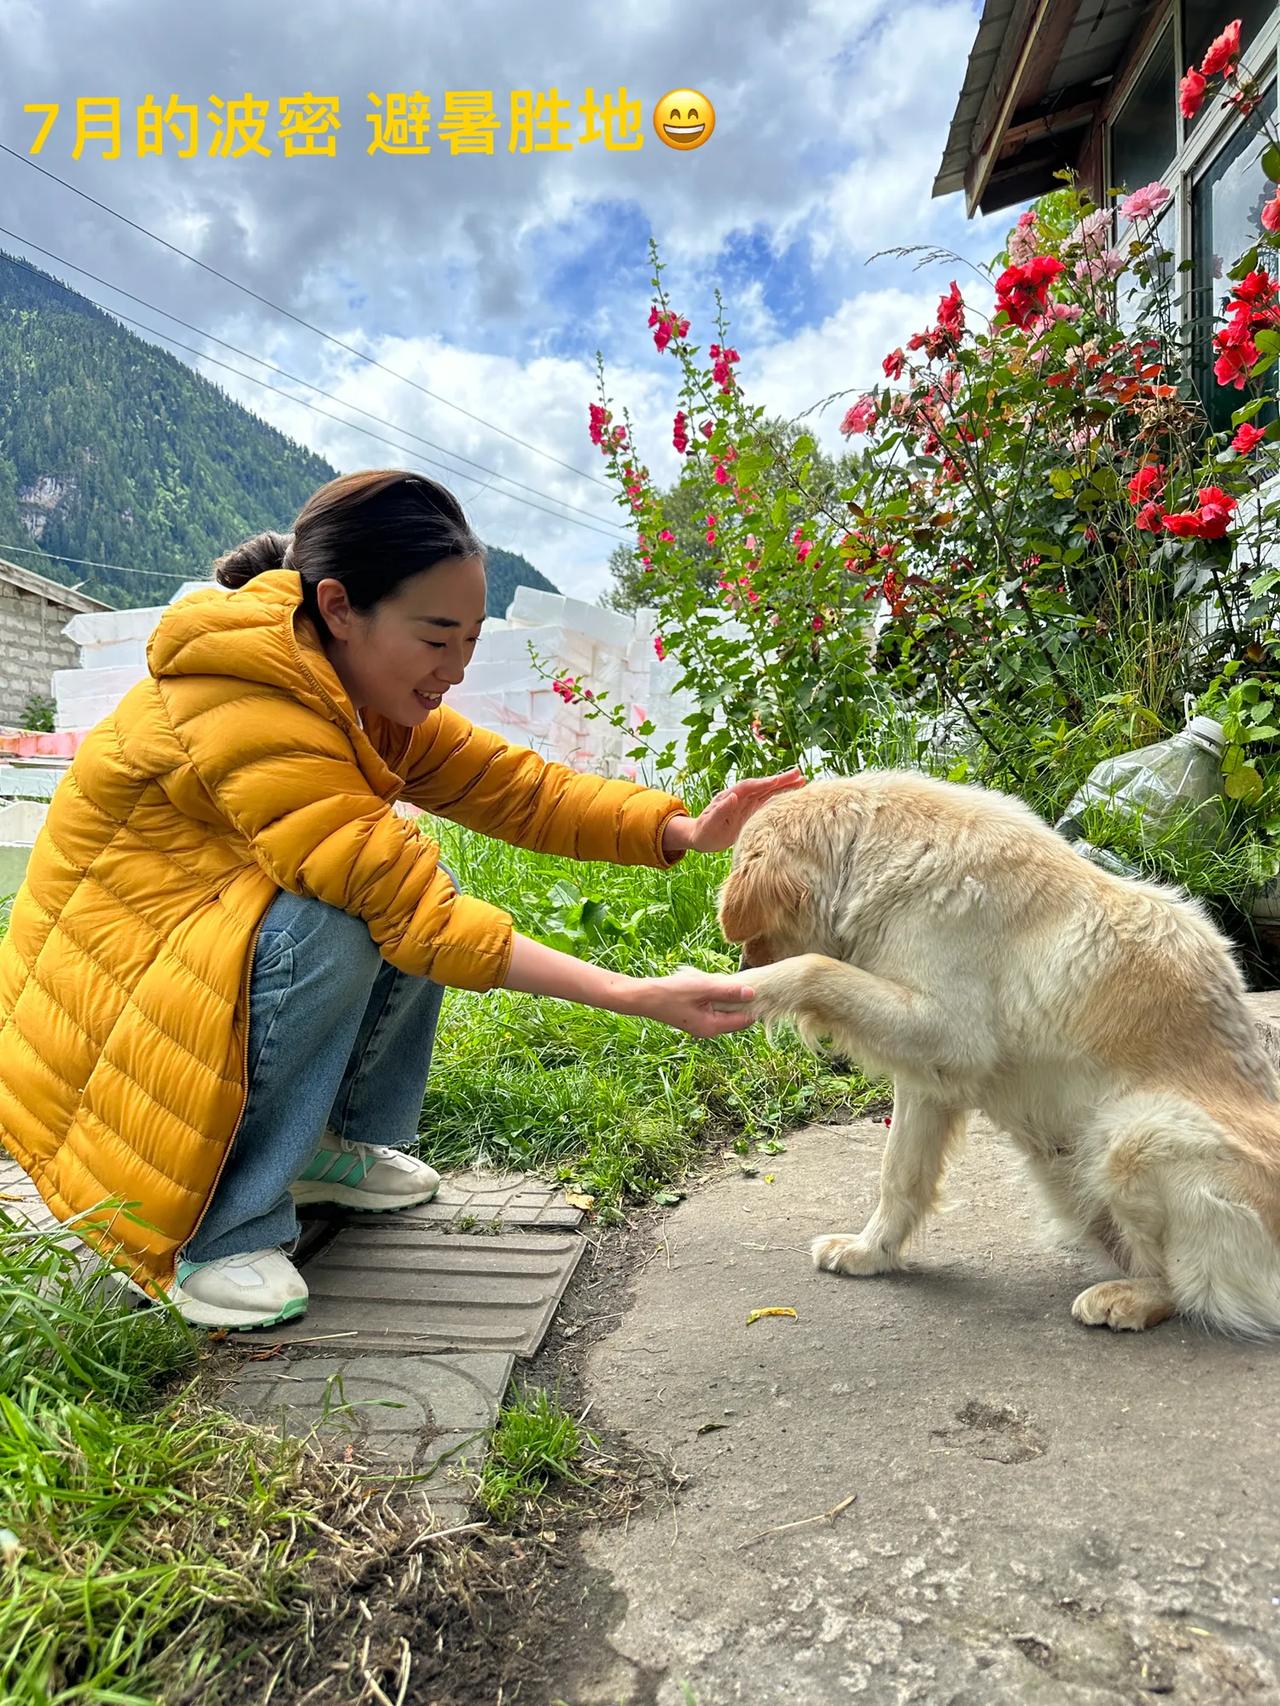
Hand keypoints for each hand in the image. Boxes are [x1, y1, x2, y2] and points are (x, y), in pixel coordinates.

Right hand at [628, 967, 757, 1037]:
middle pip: (735, 1014)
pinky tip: (699, 982)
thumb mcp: (703, 988)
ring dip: (720, 992)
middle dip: (734, 996)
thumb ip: (728, 991)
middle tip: (724, 980)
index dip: (752, 1004)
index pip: (745, 1020)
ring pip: (722, 1007)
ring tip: (706, 980)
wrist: (642, 997)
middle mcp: (709, 1029)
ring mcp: (701, 1023)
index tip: (753, 986)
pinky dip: (710, 993)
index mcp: (713, 1027)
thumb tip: (753, 993)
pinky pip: (711, 1004)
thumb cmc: (670, 993)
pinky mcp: (694, 1016)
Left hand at [663, 769, 807, 855]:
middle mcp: (741, 797)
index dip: (763, 783)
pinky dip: (780, 797)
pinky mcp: (751, 811)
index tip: (777, 780)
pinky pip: (768, 802)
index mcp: (730, 796)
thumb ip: (719, 810)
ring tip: (802, 781)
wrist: (700, 836)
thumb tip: (732, 796)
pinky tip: (792, 796)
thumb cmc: (703, 831)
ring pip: (768, 792)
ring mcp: (747, 803)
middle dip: (779, 780)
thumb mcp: (709, 823)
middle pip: (762, 786)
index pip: (749, 787)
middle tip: (799, 774)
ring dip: (783, 786)